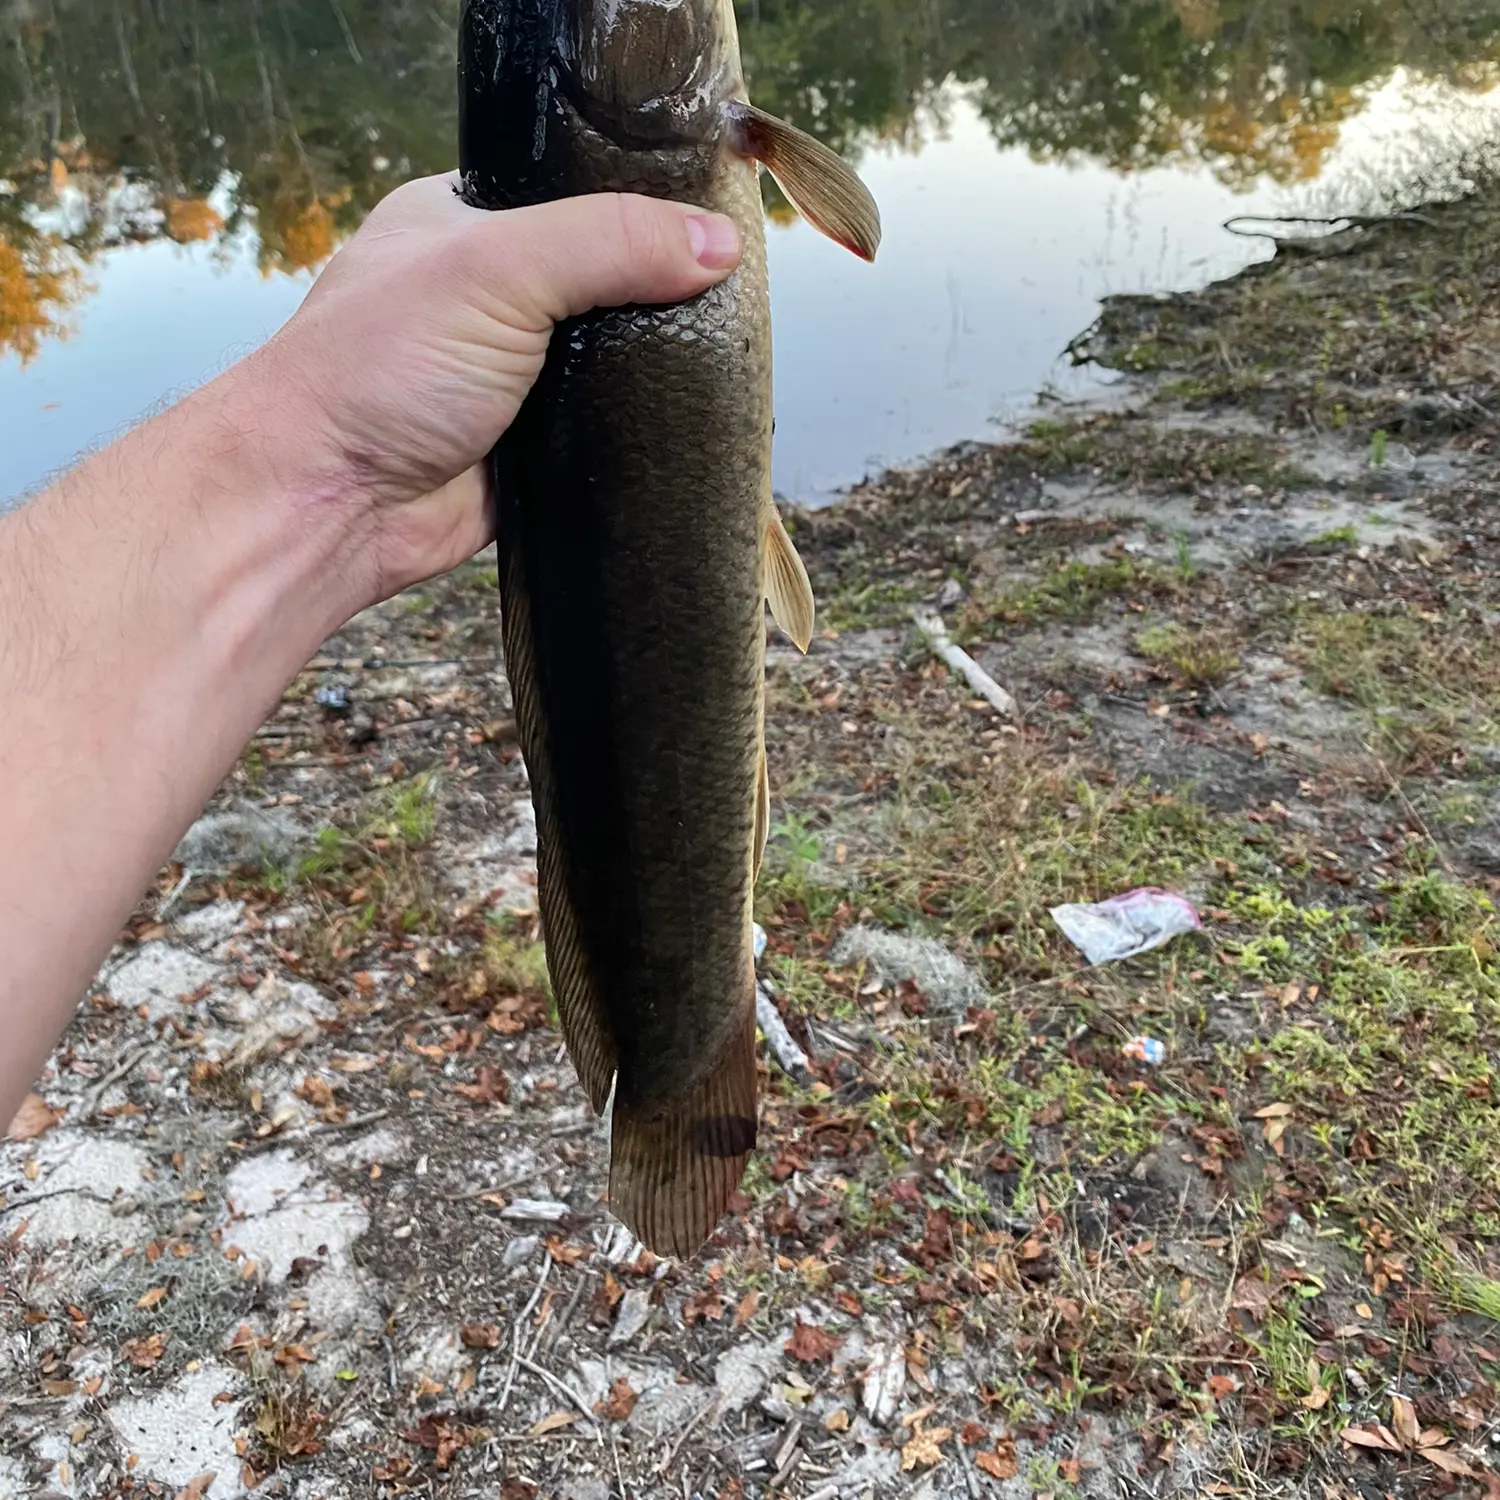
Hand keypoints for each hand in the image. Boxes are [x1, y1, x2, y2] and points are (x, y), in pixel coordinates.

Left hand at [249, 173, 742, 605]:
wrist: (331, 504)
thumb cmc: (375, 371)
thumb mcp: (495, 269)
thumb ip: (608, 243)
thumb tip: (718, 243)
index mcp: (464, 221)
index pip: (578, 193)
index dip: (645, 206)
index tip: (713, 223)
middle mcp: (489, 295)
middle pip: (607, 279)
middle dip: (657, 295)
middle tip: (722, 303)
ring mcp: (513, 375)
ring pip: (612, 360)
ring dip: (649, 369)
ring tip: (715, 363)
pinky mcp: (532, 448)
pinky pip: (605, 431)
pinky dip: (634, 431)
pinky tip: (679, 423)